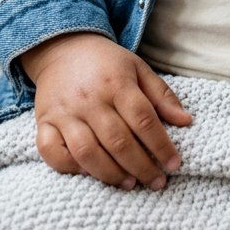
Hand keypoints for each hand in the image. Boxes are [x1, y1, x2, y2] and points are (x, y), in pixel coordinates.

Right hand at [19, 32, 191, 188]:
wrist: (63, 47)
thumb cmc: (106, 63)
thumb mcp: (138, 68)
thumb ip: (162, 96)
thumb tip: (186, 121)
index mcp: (117, 83)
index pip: (143, 119)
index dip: (161, 145)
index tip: (175, 164)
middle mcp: (90, 99)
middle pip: (117, 141)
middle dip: (141, 166)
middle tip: (157, 182)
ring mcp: (64, 112)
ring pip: (87, 152)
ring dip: (110, 173)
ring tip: (129, 183)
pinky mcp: (44, 122)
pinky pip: (51, 152)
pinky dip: (70, 168)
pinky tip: (90, 174)